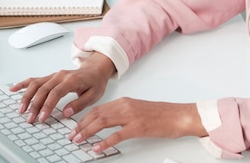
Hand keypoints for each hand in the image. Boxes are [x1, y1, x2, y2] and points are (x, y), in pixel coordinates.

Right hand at [10, 52, 115, 122]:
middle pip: (43, 90)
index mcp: (71, 80)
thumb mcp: (94, 95)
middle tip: (30, 119)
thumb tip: (66, 113)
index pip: (56, 93)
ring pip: (36, 84)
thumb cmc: (95, 82)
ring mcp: (54, 76)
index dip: (47, 105)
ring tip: (21, 110)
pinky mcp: (50, 77)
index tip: (42, 117)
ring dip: (26, 97)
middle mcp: (60, 76)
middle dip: (35, 105)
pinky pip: (34, 79)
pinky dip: (23, 84)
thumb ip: (80, 104)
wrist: (95, 70)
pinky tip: (13, 89)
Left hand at [69, 98, 207, 152]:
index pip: (98, 109)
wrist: (178, 116)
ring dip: (88, 132)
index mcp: (125, 101)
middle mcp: (125, 106)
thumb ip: (123, 113)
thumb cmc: (161, 115)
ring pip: (102, 122)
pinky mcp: (138, 127)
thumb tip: (108, 122)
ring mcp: (131, 116)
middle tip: (72, 135)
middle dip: (81, 126)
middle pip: (97, 115)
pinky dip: (104, 142)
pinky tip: (97, 148)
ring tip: (78, 140)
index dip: (84, 118)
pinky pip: (116, 136)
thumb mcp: (138, 110)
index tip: (75, 127)